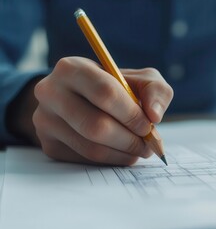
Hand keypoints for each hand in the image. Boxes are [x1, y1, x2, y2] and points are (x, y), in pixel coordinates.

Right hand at [33, 57, 172, 164]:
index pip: (105, 93)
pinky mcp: (48, 145)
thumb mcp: (140, 79)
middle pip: (96, 126)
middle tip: (147, 144)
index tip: (148, 125)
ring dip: (123, 154)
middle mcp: (50, 92)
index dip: (131, 114)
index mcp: (72, 68)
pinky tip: (122, 152)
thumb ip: (156, 90)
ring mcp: (45, 121)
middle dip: (130, 139)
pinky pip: (85, 160)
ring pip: (91, 148)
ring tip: (139, 150)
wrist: (82, 99)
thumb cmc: (117, 88)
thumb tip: (154, 115)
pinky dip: (111, 160)